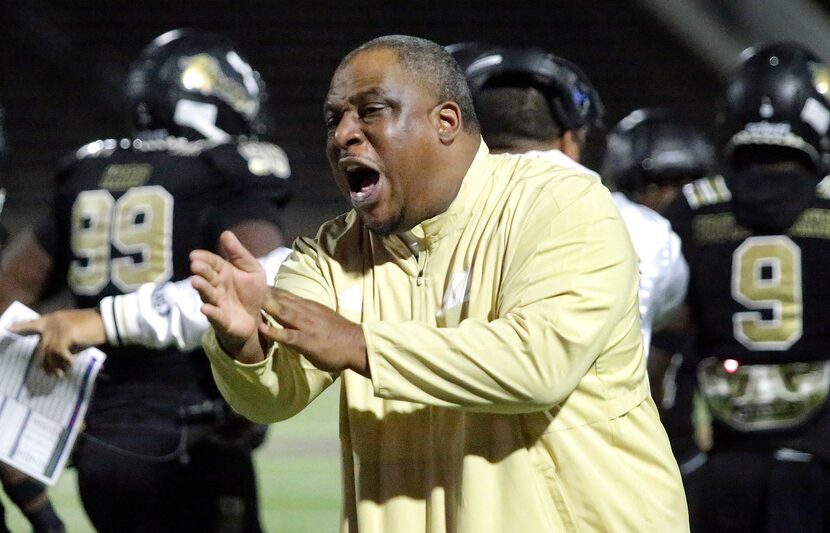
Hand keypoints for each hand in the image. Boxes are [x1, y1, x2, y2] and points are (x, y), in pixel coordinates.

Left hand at [9, 308, 105, 377]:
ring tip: (60, 374)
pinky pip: (59, 353)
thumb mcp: (73, 331)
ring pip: (49, 352)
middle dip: (45, 363)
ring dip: (55, 365)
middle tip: (50, 374)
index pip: (32, 323)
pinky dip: (64, 361)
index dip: (19, 326)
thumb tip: (54, 359)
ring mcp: (58, 328)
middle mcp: (52, 322)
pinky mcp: (66, 334)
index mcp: (52, 318)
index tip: (6, 328)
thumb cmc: (91, 327)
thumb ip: (61, 340)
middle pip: (41, 347)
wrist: (106, 321)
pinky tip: (71, 365)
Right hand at [190, 231, 269, 362]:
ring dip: (202, 288)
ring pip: (208, 295)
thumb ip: (239, 253)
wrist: (256, 318)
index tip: (195, 255)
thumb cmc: (251, 291)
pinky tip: (205, 308)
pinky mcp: (221, 320)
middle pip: (208, 277)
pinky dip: (211, 312)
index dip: (205, 258)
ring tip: (196, 282)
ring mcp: (217, 303)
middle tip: (195, 265)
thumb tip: (226, 233)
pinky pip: (215, 316)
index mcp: (224, 272)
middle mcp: (217, 286)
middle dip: (202, 271)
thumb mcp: (251, 269)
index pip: (212, 262)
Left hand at [259, 288, 368, 376]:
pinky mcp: (307, 341)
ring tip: (250, 302)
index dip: (270, 290)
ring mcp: (306, 325)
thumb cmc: (339, 334)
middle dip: (264, 293)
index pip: (286, 294)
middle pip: (281, 299)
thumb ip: (306, 314)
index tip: (253, 285)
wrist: (357, 344)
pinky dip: (274, 332)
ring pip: (283, 312)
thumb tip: (292, 311)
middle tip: (245, 287)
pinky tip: (262, 329)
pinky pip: (288, 335)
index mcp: (308, 306)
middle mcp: (305, 311)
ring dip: (267, 307)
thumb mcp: (321, 317)